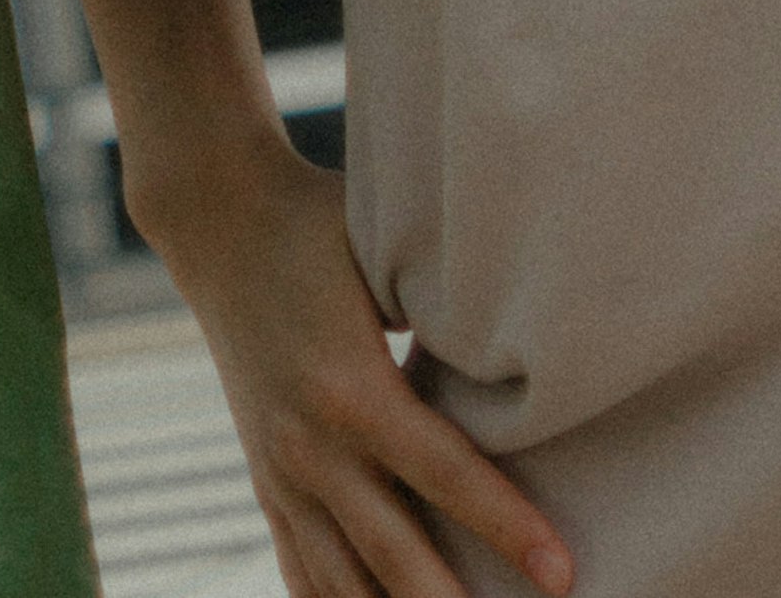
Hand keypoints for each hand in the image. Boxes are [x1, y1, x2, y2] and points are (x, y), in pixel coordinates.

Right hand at [138, 128, 570, 597]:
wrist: (218, 219)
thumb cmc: (318, 224)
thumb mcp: (383, 256)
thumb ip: (442, 311)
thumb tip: (524, 346)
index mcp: (352, 387)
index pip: (446, 473)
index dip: (508, 528)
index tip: (561, 574)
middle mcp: (312, 446)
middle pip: (395, 555)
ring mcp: (281, 474)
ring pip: (344, 582)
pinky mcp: (263, 483)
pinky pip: (302, 571)